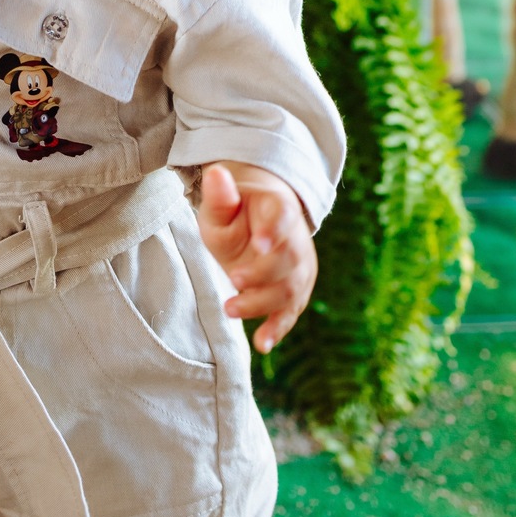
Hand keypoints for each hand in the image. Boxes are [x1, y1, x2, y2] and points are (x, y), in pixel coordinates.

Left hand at [197, 162, 316, 353]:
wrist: (254, 225)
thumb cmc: (234, 213)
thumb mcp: (220, 204)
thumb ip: (220, 194)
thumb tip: (216, 173)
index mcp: (278, 208)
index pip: (282, 217)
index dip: (274, 230)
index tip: (258, 243)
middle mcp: (295, 238)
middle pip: (289, 258)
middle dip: (263, 273)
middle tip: (233, 279)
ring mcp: (298, 267)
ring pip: (291, 288)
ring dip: (264, 303)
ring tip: (231, 309)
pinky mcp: (294, 290)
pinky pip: (291, 311)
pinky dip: (278, 328)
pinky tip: (262, 343)